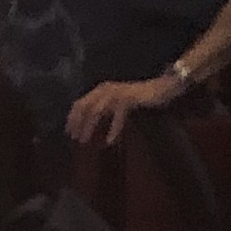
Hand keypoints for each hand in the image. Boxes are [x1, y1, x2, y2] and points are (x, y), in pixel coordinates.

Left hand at [67, 71, 182, 146]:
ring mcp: (117, 92)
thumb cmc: (139, 98)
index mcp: (101, 89)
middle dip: (77, 124)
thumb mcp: (117, 103)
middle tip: (75, 140)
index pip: (79, 103)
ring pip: (96, 111)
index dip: (72, 118)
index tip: (69, 133)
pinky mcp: (129, 98)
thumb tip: (90, 125)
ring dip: (89, 127)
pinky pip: (117, 116)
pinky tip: (110, 141)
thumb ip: (104, 109)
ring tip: (86, 141)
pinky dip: (113, 129)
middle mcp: (106, 89)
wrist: (162, 88)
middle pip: (84, 107)